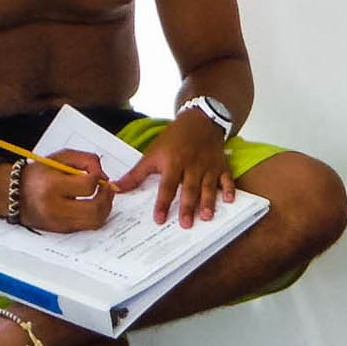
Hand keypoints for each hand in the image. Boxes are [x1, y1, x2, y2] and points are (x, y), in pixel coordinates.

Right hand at [17, 150, 116, 233]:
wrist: (14, 194)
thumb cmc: (38, 174)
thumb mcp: (59, 158)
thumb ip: (85, 159)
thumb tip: (103, 174)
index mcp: (51, 186)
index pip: (87, 186)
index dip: (98, 178)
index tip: (97, 174)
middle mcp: (54, 208)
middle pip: (95, 209)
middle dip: (107, 197)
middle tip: (108, 188)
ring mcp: (58, 222)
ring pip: (95, 221)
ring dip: (105, 208)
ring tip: (103, 196)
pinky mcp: (61, 230)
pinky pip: (87, 226)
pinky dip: (96, 216)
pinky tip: (94, 205)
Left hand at [115, 110, 236, 228]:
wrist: (198, 121)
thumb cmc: (173, 139)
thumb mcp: (152, 153)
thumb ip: (136, 174)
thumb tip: (117, 188)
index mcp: (173, 162)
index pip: (167, 186)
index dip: (163, 203)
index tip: (159, 219)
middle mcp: (191, 165)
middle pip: (189, 189)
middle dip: (188, 207)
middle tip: (186, 224)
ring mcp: (208, 166)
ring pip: (208, 186)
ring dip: (208, 202)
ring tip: (206, 217)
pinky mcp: (221, 166)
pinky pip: (227, 179)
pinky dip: (229, 189)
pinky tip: (229, 200)